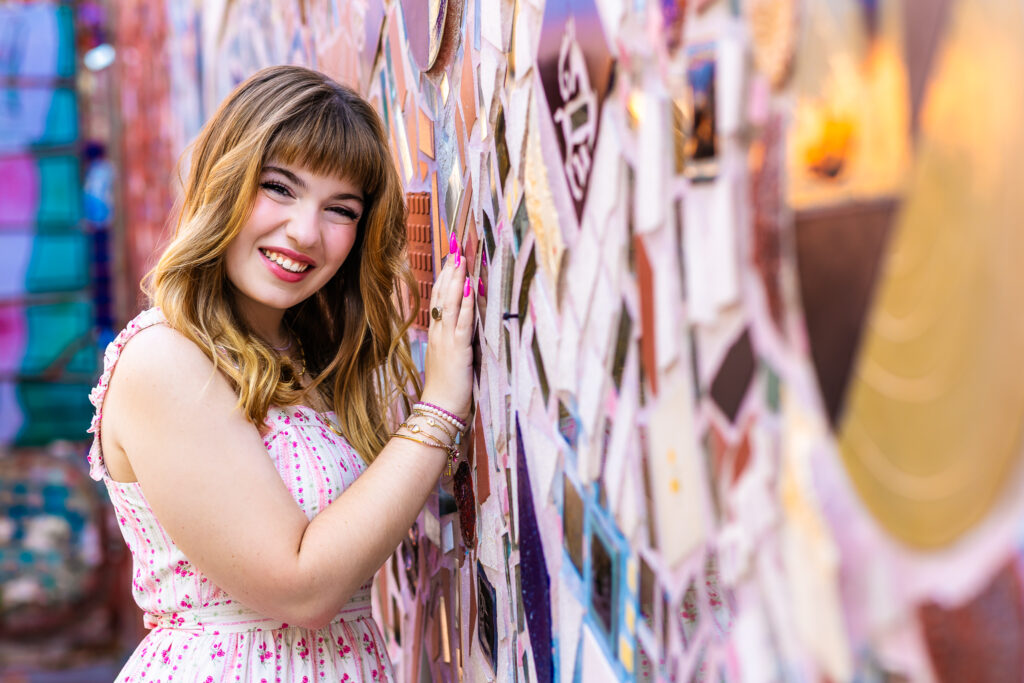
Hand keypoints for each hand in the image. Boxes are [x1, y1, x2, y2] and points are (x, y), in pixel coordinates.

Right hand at [420, 235, 474, 419]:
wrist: (439, 410)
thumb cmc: (448, 389)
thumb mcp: (452, 358)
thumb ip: (457, 339)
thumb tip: (468, 323)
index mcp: (437, 334)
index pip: (439, 298)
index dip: (445, 276)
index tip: (451, 256)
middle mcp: (439, 332)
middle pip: (442, 294)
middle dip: (449, 269)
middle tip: (455, 246)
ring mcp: (446, 340)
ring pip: (449, 303)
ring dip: (455, 279)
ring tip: (460, 257)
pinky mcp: (457, 350)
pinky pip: (460, 322)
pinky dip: (464, 304)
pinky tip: (467, 288)